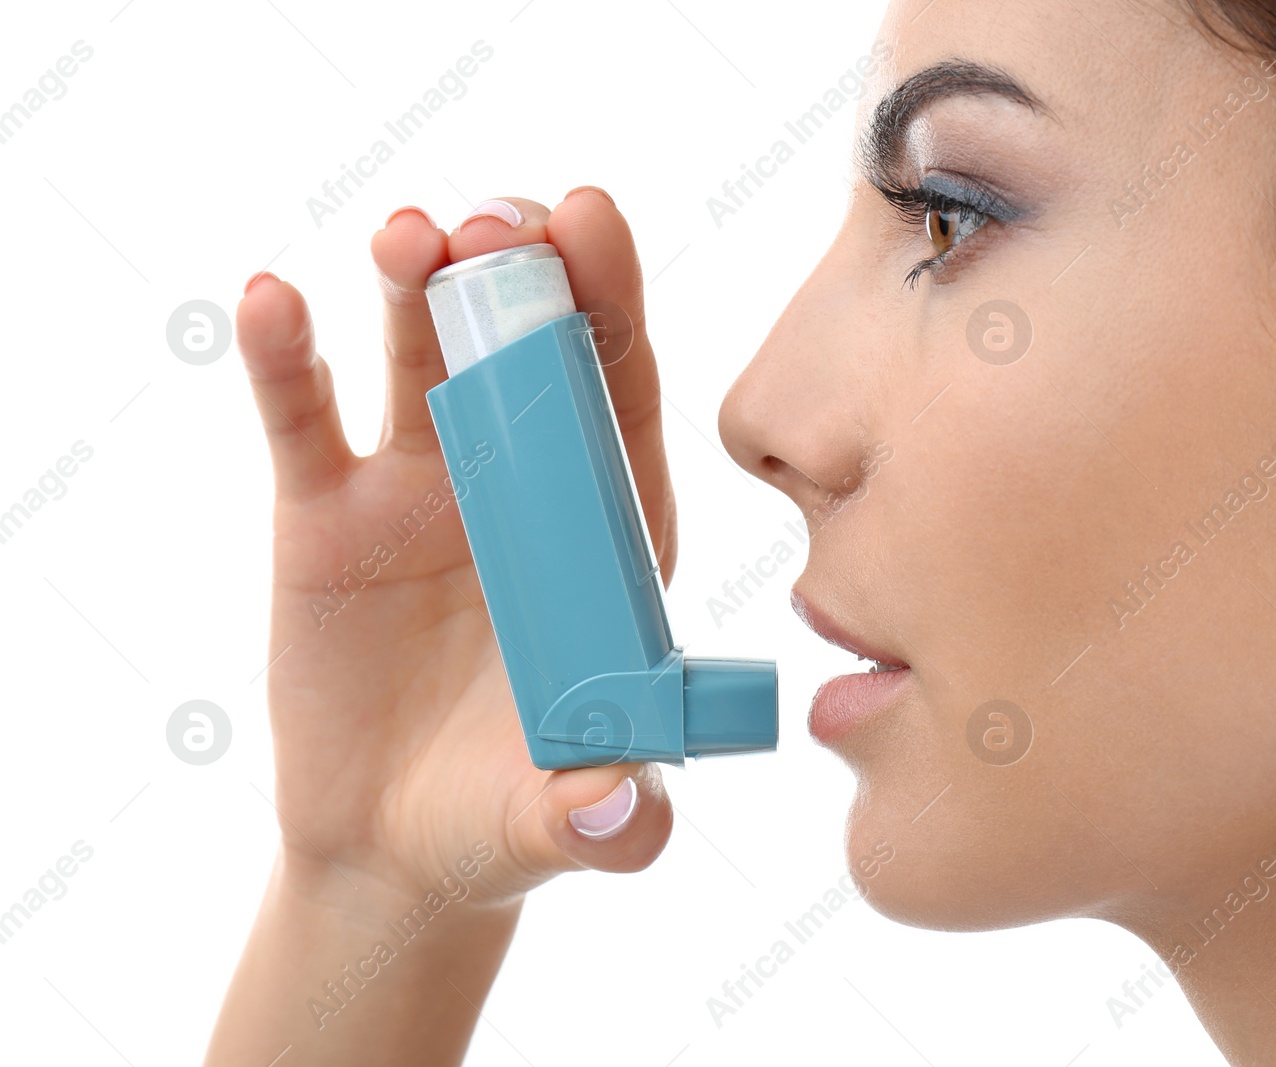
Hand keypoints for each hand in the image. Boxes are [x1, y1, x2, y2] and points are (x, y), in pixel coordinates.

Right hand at [238, 191, 676, 906]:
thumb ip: (608, 818)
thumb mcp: (564, 820)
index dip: (612, 307)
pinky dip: (285, 358)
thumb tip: (622, 812)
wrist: (397, 844)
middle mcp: (520, 485)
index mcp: (603, 530)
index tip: (595, 224)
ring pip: (417, 358)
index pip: (621, 398)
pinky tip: (271, 301)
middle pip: (527, 348)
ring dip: (413, 284)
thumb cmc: (507, 816)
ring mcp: (419, 487)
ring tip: (409, 237)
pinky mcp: (324, 513)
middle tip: (499, 221)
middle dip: (519, 271)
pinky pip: (304, 419)